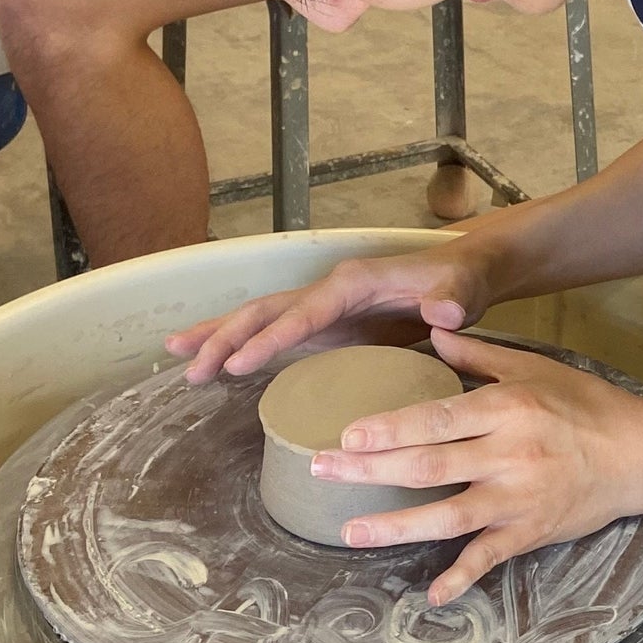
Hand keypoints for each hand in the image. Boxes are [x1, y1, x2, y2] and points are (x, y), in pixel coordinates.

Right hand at [167, 243, 501, 382]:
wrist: (467, 275)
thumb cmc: (462, 282)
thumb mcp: (463, 290)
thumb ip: (453, 299)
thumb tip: (441, 312)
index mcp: (354, 282)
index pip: (304, 311)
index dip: (271, 336)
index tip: (237, 363)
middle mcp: (330, 291)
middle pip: (265, 311)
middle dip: (225, 337)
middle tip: (188, 367)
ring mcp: (324, 309)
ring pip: (260, 320)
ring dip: (219, 338)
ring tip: (175, 358)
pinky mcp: (327, 328)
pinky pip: (276, 336)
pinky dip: (243, 348)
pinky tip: (215, 366)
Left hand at [314, 328, 642, 602]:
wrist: (640, 453)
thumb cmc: (586, 405)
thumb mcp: (536, 368)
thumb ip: (480, 357)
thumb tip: (431, 332)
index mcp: (507, 409)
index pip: (437, 419)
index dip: (390, 429)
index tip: (347, 435)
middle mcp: (509, 454)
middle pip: (429, 466)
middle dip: (370, 471)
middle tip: (321, 470)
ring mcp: (519, 498)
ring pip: (448, 517)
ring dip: (397, 526)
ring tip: (351, 532)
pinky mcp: (532, 531)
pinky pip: (490, 557)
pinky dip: (462, 578)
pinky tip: (431, 595)